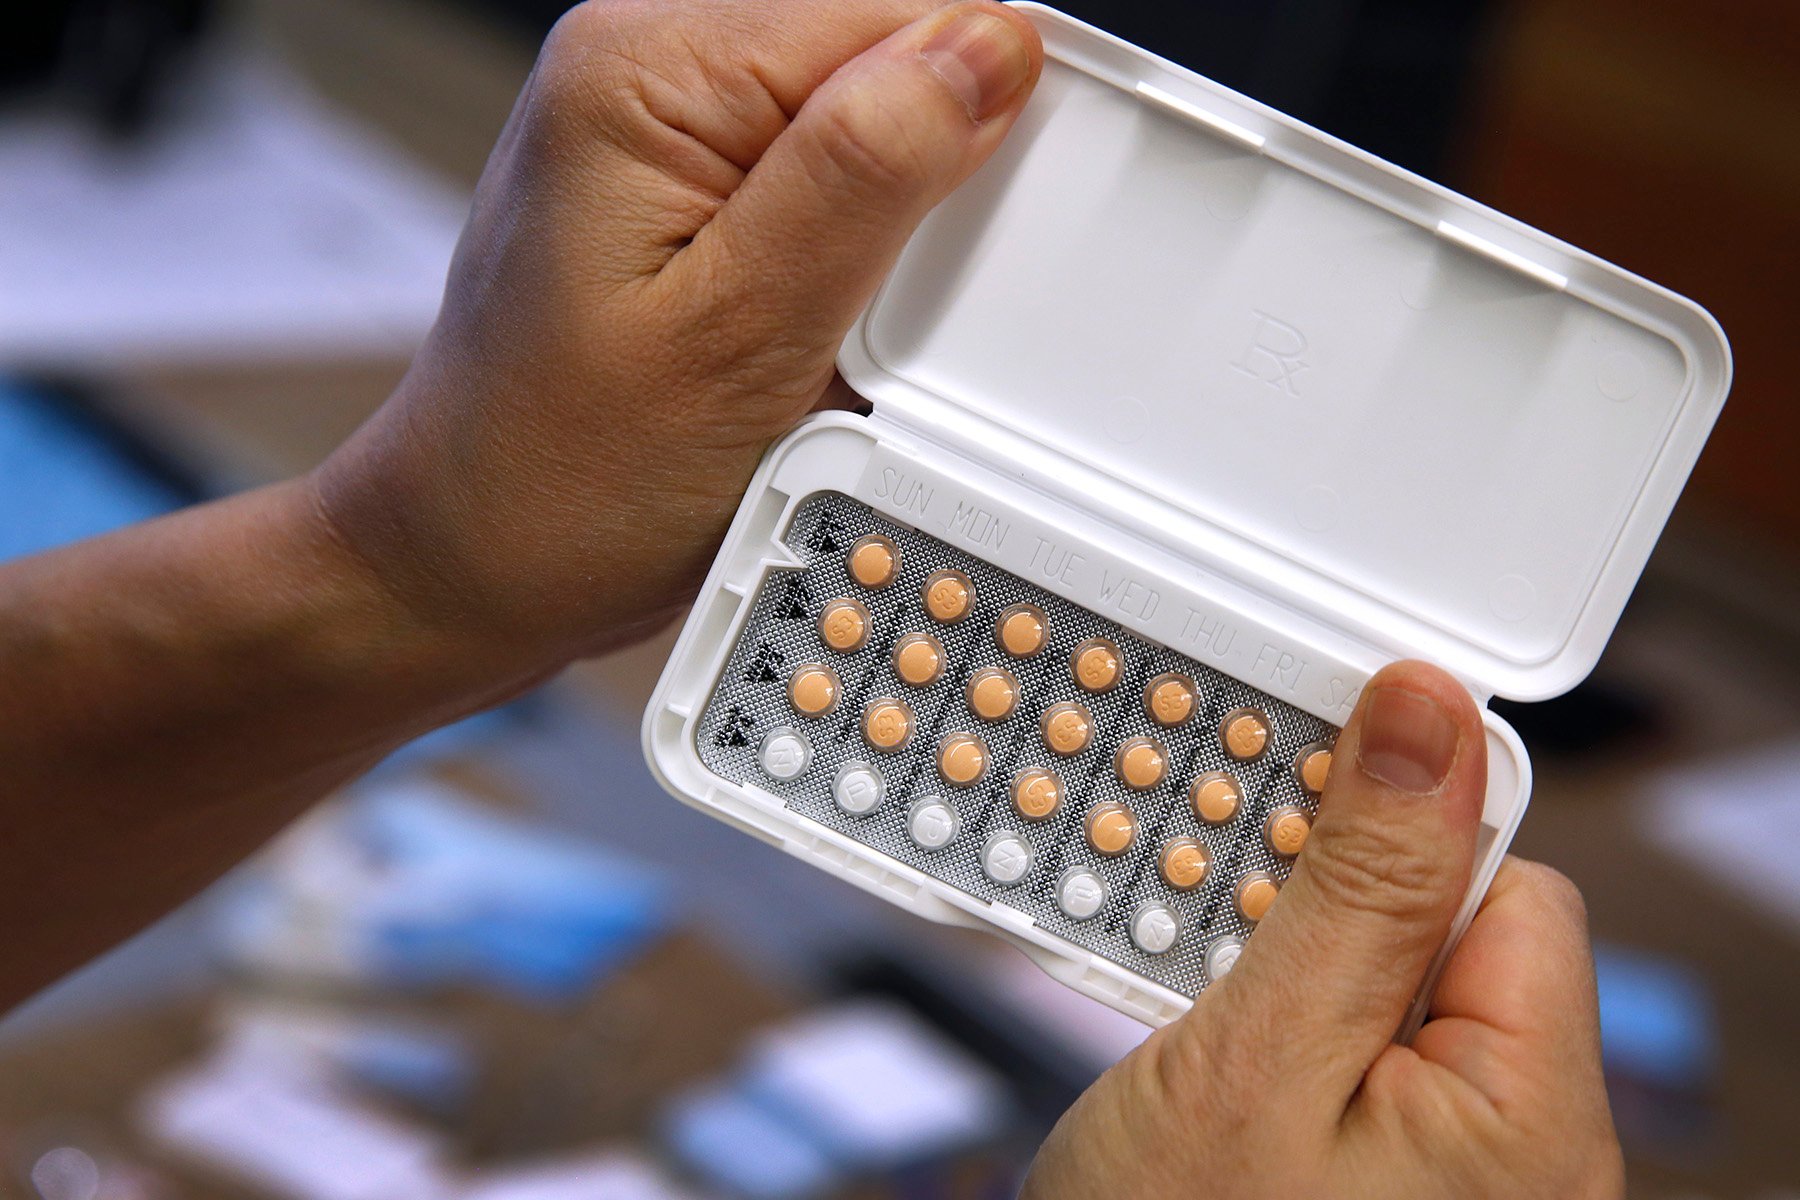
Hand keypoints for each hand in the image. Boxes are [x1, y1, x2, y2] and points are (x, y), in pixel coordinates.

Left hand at [310, 0, 1042, 668]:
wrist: (475, 567)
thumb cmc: (559, 480)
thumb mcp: (735, 336)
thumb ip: (862, 176)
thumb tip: (983, 50)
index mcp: (648, 72)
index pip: (889, 18)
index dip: (971, 118)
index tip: (959, 247)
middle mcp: (650, 80)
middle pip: (880, 73)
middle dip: (922, 196)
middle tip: (866, 322)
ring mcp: (669, 145)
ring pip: (866, 147)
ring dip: (888, 251)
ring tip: (822, 348)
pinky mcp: (693, 209)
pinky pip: (827, 206)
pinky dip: (851, 282)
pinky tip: (808, 347)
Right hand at [1024, 661, 1623, 1199]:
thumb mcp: (1257, 1052)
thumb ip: (1360, 883)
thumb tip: (1430, 714)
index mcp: (1528, 1122)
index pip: (1511, 885)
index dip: (1393, 833)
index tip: (1283, 817)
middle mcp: (1518, 1156)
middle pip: (1449, 932)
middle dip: (1320, 904)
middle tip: (1209, 937)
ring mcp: (1451, 1180)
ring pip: (1385, 987)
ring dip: (1281, 964)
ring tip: (1190, 1016)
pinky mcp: (1382, 1186)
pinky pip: (1352, 1057)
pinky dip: (1273, 1028)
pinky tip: (1203, 1056)